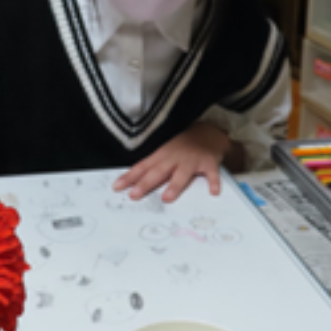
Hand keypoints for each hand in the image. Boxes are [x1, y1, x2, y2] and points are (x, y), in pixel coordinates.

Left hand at [113, 122, 233, 202]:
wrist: (207, 132)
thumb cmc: (182, 147)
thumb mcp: (164, 153)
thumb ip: (152, 168)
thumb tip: (132, 184)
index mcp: (161, 156)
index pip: (142, 167)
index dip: (129, 177)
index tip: (117, 187)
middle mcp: (174, 158)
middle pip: (158, 172)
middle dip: (145, 183)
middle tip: (134, 195)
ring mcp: (191, 160)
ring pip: (182, 174)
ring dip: (174, 185)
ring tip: (166, 198)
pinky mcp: (208, 162)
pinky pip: (211, 173)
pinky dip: (213, 182)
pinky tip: (213, 192)